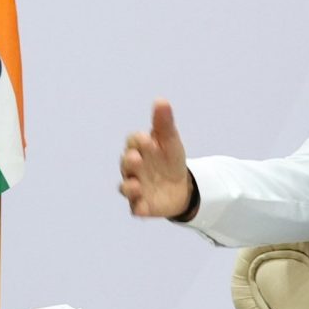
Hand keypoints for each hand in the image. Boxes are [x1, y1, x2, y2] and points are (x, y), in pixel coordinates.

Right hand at [119, 100, 191, 217]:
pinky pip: (136, 208)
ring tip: (135, 185)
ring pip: (125, 187)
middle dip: (129, 161)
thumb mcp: (170, 141)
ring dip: (129, 186)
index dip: (138, 141)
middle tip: (137, 158)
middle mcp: (133, 169)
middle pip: (125, 164)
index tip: (148, 139)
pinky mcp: (142, 205)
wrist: (182, 187)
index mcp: (139, 149)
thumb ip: (164, 124)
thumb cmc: (170, 160)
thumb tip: (161, 100)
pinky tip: (142, 207)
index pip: (132, 142)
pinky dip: (137, 207)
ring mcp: (136, 187)